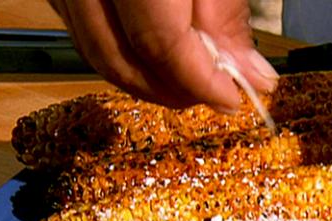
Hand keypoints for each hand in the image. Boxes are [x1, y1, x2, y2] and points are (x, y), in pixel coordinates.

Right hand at [49, 0, 277, 109]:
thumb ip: (226, 9)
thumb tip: (248, 74)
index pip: (157, 39)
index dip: (198, 81)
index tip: (232, 100)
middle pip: (117, 56)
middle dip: (170, 90)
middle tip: (212, 96)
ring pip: (94, 49)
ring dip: (145, 79)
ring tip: (190, 81)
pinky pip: (82, 27)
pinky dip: (121, 51)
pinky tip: (156, 53)